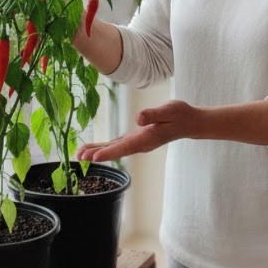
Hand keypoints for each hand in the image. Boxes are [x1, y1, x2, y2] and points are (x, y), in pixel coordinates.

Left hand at [75, 99, 197, 161]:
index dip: (108, 152)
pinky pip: (118, 145)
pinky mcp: (137, 139)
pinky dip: (105, 147)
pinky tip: (96, 149)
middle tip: (78, 156)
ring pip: (115, 149)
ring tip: (80, 154)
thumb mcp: (168, 110)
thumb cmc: (179, 115)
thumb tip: (138, 118)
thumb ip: (153, 115)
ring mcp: (138, 143)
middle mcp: (140, 144)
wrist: (189, 121)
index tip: (93, 157)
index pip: (124, 147)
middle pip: (115, 150)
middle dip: (97, 154)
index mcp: (146, 139)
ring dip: (97, 151)